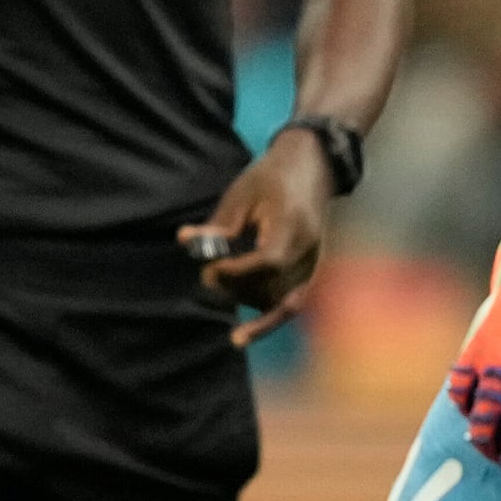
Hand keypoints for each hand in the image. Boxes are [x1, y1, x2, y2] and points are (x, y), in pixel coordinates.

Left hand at [184, 133, 336, 346]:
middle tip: (207, 274)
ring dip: (248, 301)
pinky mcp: (312, 272)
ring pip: (282, 303)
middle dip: (236, 287)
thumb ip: (219, 225)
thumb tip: (186, 242)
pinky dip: (267, 318)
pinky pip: (292, 305)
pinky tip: (244, 333)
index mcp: (294, 224)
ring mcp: (315, 263)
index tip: (210, 268)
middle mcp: (310, 249)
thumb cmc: (272, 177)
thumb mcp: (242, 194)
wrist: (311, 167)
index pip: (269, 261)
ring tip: (221, 283)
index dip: (236, 272)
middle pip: (274, 287)